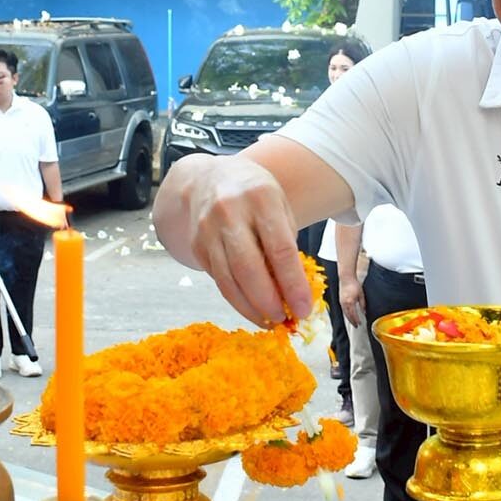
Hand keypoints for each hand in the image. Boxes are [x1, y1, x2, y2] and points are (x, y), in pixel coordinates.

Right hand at [178, 155, 312, 326]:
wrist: (207, 179)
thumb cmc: (254, 195)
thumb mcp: (278, 205)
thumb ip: (286, 242)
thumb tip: (293, 292)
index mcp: (261, 198)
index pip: (280, 249)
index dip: (293, 284)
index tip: (304, 308)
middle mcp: (230, 212)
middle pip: (249, 267)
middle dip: (269, 301)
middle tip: (286, 320)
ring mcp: (208, 229)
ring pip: (228, 279)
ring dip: (250, 307)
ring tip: (270, 321)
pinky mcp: (196, 245)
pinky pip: (218, 280)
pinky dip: (236, 299)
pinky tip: (252, 308)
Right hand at [340, 275, 365, 327]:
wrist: (346, 278)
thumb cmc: (354, 284)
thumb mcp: (361, 294)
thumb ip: (362, 304)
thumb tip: (364, 312)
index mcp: (350, 302)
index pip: (353, 314)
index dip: (356, 320)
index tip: (359, 323)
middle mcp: (344, 303)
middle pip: (348, 315)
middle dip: (352, 321)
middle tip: (356, 325)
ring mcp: (341, 302)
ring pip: (345, 313)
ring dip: (349, 318)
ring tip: (352, 322)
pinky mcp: (340, 300)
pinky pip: (343, 309)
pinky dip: (346, 314)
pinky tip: (348, 315)